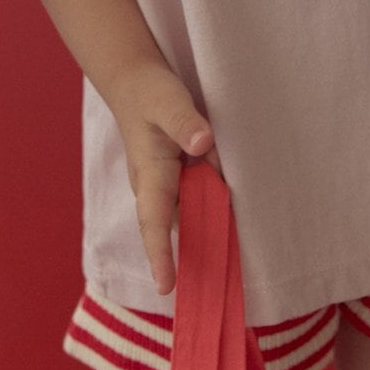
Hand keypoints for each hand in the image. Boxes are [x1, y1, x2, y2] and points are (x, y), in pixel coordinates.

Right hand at [106, 59, 222, 295]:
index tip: (166, 286)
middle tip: (218, 273)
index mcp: (151, 175)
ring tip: (231, 238)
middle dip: (196, 251)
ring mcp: (170, 186)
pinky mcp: (182, 179)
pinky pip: (201, 199)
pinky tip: (234, 204)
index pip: (154, 221)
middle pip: (179, 228)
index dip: (160, 255)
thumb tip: (202, 146)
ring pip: (195, 214)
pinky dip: (216, 204)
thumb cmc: (150, 93)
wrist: (135, 82)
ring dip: (212, 223)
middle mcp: (158, 189)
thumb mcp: (168, 101)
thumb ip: (185, 122)